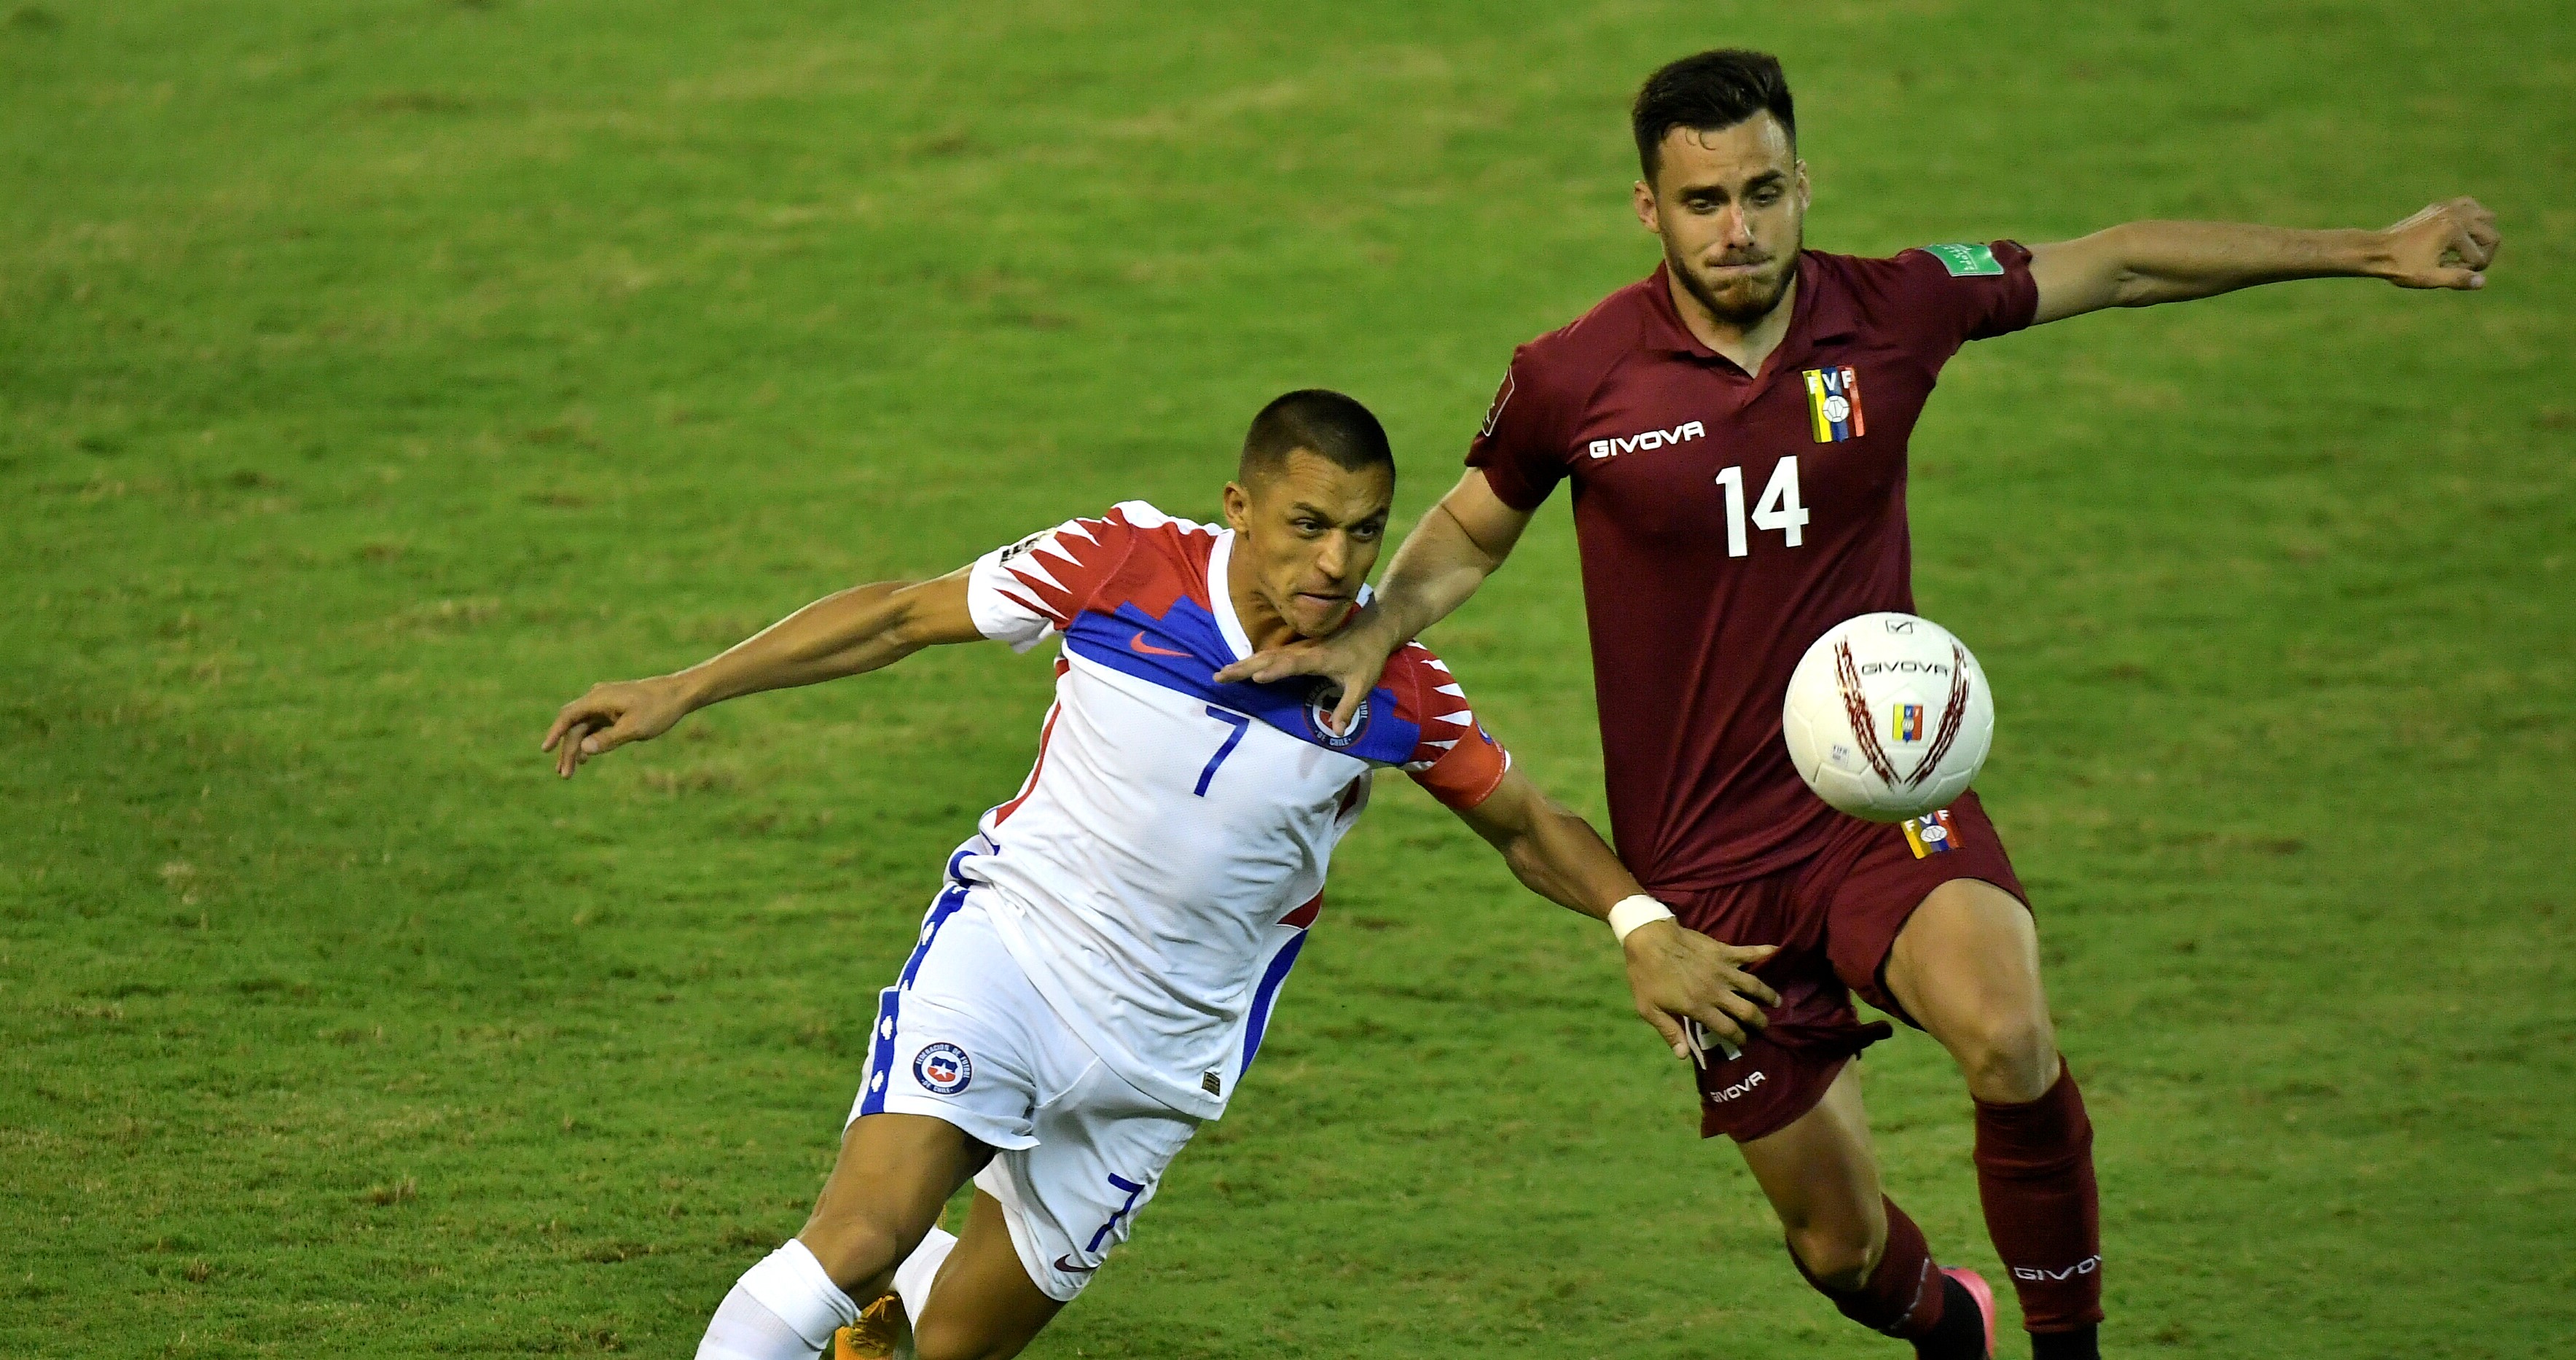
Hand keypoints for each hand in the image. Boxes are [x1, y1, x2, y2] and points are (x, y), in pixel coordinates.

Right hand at [542, 675, 693, 777]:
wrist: (679, 694)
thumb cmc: (658, 709)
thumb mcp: (635, 728)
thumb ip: (609, 739)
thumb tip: (584, 749)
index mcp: (599, 699)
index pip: (569, 716)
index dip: (555, 733)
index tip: (545, 749)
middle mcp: (598, 699)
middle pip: (575, 725)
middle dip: (567, 749)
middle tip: (564, 775)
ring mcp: (606, 704)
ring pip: (584, 727)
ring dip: (577, 747)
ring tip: (571, 771)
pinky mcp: (614, 710)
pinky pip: (595, 726)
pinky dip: (589, 741)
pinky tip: (586, 757)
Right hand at [1210, 606, 1398, 732]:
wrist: (1372, 629)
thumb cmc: (1367, 658)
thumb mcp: (1362, 685)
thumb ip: (1347, 708)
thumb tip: (1337, 732)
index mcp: (1318, 657)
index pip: (1292, 663)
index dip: (1275, 670)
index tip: (1256, 677)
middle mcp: (1303, 650)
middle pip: (1269, 657)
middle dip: (1244, 667)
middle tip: (1220, 677)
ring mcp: (1298, 648)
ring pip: (1266, 654)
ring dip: (1243, 663)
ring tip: (1222, 674)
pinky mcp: (1297, 649)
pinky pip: (1271, 655)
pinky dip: (1252, 660)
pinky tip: (1240, 668)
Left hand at [1620, 921, 1779, 1060]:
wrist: (1648, 940)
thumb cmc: (1646, 976)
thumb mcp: (1649, 1009)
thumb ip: (1669, 1032)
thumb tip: (1683, 1056)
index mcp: (1699, 1007)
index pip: (1727, 1029)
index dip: (1739, 1038)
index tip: (1744, 1042)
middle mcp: (1716, 991)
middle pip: (1746, 1010)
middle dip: (1759, 1021)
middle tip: (1764, 1025)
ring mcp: (1722, 970)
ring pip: (1754, 985)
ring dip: (1768, 994)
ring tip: (1777, 1001)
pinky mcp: (1723, 951)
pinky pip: (1749, 952)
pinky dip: (1765, 952)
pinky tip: (1778, 952)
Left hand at [2377, 197, 2498, 289]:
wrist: (2377, 250)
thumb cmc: (2400, 266)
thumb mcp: (2428, 277)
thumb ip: (2456, 279)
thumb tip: (2482, 281)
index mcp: (2454, 230)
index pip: (2481, 257)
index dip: (2469, 272)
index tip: (2448, 273)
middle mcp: (2456, 214)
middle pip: (2492, 235)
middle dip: (2482, 253)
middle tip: (2459, 264)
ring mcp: (2449, 207)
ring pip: (2486, 218)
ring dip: (2481, 236)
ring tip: (2462, 250)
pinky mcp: (2441, 206)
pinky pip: (2470, 206)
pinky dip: (2472, 219)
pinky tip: (2459, 233)